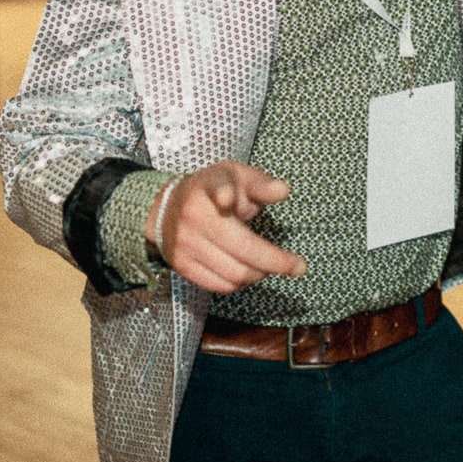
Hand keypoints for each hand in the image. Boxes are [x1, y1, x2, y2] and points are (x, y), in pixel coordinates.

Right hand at [146, 160, 306, 293]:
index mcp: (210, 187)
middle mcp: (195, 216)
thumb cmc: (211, 190)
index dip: (223, 193)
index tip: (226, 197)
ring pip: (234, 273)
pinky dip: (240, 284)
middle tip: (297, 267)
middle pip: (242, 248)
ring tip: (269, 266)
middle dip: (276, 262)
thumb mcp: (235, 175)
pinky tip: (248, 273)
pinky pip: (219, 286)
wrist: (164, 208)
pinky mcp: (181, 265)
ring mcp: (186, 243)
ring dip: (259, 274)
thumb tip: (283, 191)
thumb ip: (261, 183)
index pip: (217, 187)